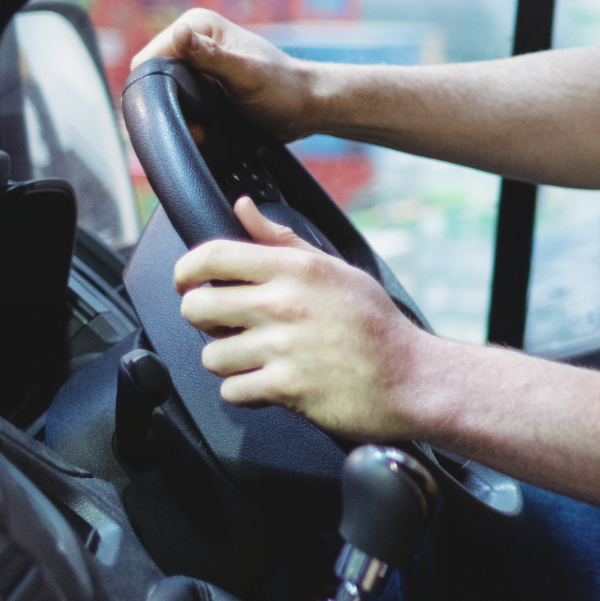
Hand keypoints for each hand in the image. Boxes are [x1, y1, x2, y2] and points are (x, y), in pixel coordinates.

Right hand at [131, 9, 323, 141]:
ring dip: (179, 115)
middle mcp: (192, 41)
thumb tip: (178, 33)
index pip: (150, 56)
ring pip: (163, 94)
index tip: (180, 109)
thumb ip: (211, 56)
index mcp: (198, 25)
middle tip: (197, 126)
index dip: (156, 85)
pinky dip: (188, 119)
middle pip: (153, 76)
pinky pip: (179, 103)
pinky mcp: (201, 85)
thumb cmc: (283, 89)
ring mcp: (195, 65)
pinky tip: (206, 131)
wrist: (306, 108)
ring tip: (204, 131)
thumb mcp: (246, 74)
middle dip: (168, 104)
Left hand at [172, 197, 439, 441]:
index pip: (213, 256)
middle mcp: (285, 304)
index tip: (186, 281)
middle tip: (224, 326)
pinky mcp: (286, 387)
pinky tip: (268, 384)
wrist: (413, 378)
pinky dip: (245, 392)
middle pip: (198, 308)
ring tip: (255, 359)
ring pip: (211, 356)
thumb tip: (243, 207)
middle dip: (203, 321)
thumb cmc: (377, 326)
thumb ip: (282, 241)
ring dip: (228, 362)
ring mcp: (284, 347)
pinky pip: (233, 391)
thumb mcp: (335, 270)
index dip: (186, 270)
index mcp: (296, 269)